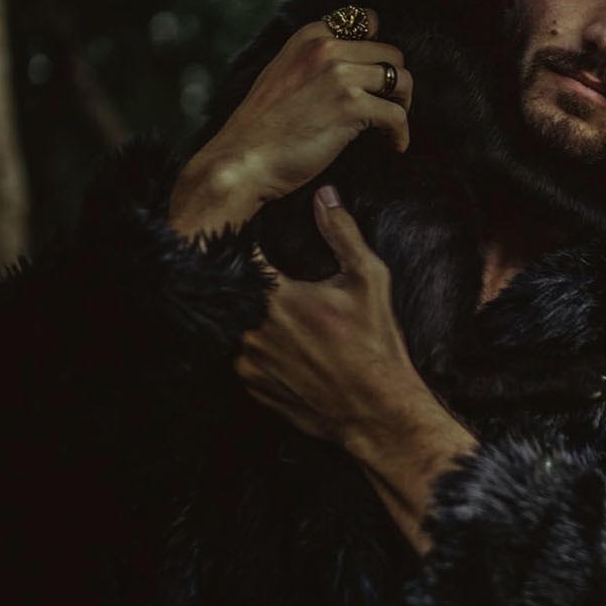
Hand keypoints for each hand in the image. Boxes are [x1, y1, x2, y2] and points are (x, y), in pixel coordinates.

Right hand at [169, 7, 412, 238]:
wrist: (243, 160)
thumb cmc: (263, 128)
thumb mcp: (283, 74)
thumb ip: (315, 61)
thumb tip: (353, 64)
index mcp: (311, 36)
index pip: (368, 22)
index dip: (378, 51)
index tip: (376, 77)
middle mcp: (327, 48)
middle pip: (392, 53)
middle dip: (395, 81)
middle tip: (389, 106)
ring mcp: (340, 74)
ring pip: (401, 79)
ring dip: (403, 104)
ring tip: (392, 125)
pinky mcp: (351, 106)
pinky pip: (397, 115)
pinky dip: (401, 133)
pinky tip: (394, 146)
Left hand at [235, 184, 423, 446]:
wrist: (376, 410)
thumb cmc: (375, 344)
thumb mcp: (368, 281)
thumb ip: (342, 234)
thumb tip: (326, 195)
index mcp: (276, 297)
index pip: (236, 255)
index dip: (238, 241)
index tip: (244, 237)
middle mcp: (252, 330)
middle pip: (229, 289)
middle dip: (242, 279)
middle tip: (261, 274)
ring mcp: (246, 361)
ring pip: (231, 323)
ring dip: (244, 313)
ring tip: (271, 309)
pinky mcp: (249, 385)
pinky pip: (238, 354)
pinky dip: (251, 344)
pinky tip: (278, 341)